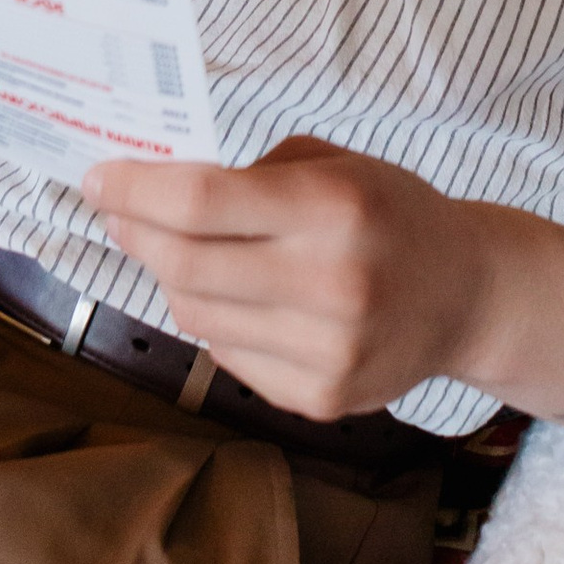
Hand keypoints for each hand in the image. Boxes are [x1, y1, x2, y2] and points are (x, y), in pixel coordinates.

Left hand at [83, 135, 518, 421]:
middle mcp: (332, 284)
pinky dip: (215, 323)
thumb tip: (152, 188)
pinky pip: (227, 357)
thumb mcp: (332, 164)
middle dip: (136, 233)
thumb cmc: (389, 214)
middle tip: (118, 213)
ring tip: (185, 252)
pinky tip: (238, 298)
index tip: (97, 179)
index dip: (134, 190)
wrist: (466, 296)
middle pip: (185, 265)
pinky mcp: (322, 398)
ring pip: (197, 316)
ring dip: (173, 279)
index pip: (200, 201)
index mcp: (333, 208)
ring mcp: (328, 351)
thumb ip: (248, 173)